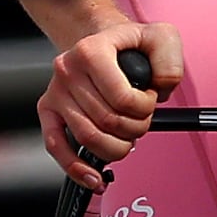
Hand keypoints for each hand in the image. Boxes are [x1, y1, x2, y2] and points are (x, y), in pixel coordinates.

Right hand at [39, 19, 181, 177]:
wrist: (102, 39)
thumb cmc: (129, 44)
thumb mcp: (161, 39)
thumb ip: (169, 64)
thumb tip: (160, 90)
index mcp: (92, 51)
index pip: (122, 99)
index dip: (145, 108)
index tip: (149, 101)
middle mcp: (68, 70)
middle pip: (107, 122)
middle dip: (135, 129)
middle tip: (141, 121)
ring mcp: (56, 92)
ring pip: (88, 139)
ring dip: (116, 148)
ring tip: (126, 138)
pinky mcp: (48, 110)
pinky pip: (56, 146)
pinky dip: (77, 168)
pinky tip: (94, 178)